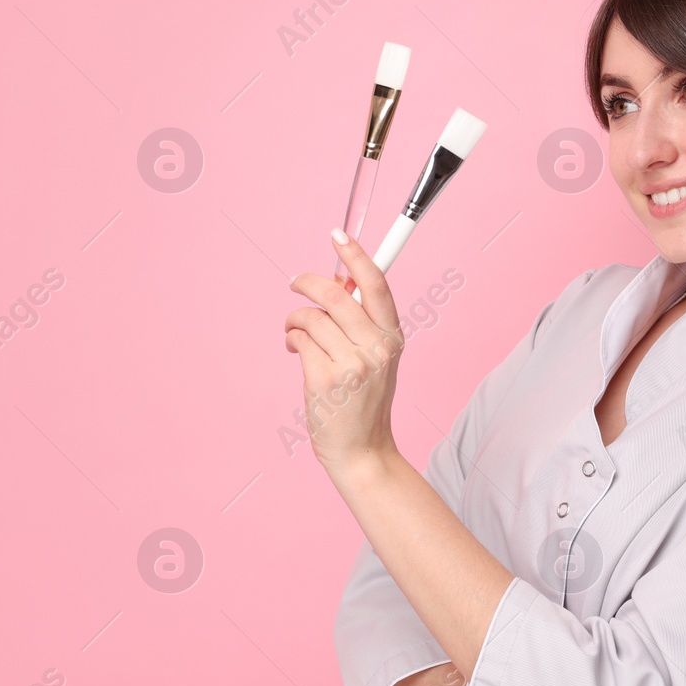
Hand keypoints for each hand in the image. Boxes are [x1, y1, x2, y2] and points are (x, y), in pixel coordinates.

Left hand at [284, 228, 404, 477]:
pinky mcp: (325, 378)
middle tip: (295, 284)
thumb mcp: (377, 358)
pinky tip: (296, 352)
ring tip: (296, 334)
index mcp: (393, 337)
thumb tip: (338, 280)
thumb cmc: (364, 402)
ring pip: (311, 317)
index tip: (338, 235)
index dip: (356, 255)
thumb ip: (363, 322)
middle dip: (307, 283)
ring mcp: (351, 363)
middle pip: (335, 294)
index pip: (376, 284)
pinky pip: (299, 339)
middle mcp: (376, 347)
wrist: (362, 450)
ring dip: (295, 320)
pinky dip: (292, 340)